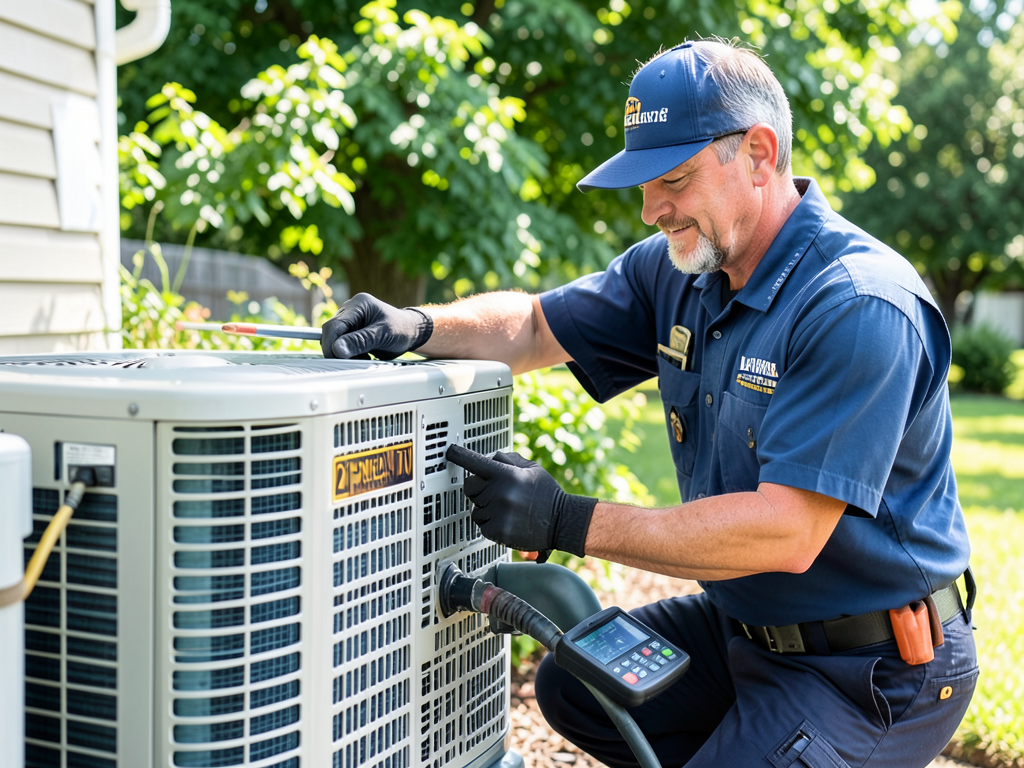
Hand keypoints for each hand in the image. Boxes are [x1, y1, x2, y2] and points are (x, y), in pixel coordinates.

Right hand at [321, 293, 432, 359]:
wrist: (411, 331)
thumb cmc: (401, 329)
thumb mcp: (382, 336)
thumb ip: (360, 341)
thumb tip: (337, 349)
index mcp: (358, 305)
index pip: (334, 325)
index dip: (332, 344)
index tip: (340, 358)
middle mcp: (351, 309)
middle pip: (331, 333)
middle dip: (340, 350)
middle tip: (358, 359)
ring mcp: (350, 320)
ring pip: (335, 340)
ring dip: (346, 353)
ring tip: (365, 356)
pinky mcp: (351, 330)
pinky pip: (341, 344)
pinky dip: (350, 353)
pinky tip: (364, 355)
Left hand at [446, 444, 596, 556]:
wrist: (562, 521)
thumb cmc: (546, 494)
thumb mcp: (531, 468)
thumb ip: (508, 460)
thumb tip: (489, 458)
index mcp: (507, 474)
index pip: (475, 462)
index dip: (459, 455)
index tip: (450, 451)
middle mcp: (500, 492)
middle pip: (469, 486)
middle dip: (478, 488)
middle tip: (495, 491)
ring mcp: (498, 513)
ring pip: (475, 509)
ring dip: (486, 508)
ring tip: (508, 509)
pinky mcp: (498, 531)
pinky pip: (482, 526)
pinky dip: (491, 524)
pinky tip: (508, 520)